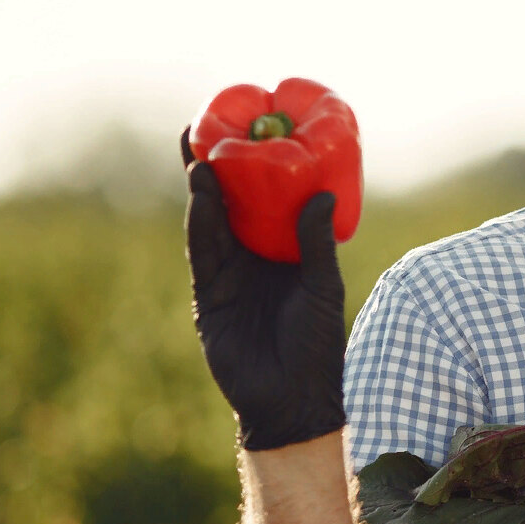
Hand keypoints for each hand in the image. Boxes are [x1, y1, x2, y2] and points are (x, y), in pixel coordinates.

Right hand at [183, 128, 347, 450]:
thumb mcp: (323, 286)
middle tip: (205, 125)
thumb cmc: (317, 344)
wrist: (292, 397)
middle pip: (229, 201)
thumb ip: (317, 242)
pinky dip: (201, 224)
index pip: (266, 199)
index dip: (255, 166)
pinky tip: (201, 196)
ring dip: (205, 189)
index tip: (248, 130)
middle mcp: (253, 256)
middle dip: (215, 166)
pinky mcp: (209, 294)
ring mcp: (228, 274)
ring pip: (211, 222)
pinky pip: (203, 253)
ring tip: (201, 155)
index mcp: (283, 250)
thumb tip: (323, 193)